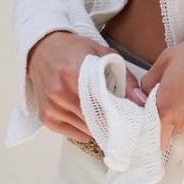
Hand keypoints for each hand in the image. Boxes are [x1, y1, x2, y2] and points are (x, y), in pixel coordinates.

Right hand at [27, 31, 147, 142]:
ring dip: (96, 128)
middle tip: (121, 121)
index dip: (118, 113)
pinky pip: (70, 134)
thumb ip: (125, 77)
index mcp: (74, 73)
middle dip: (109, 122)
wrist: (43, 49)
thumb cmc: (75, 50)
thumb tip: (140, 101)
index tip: (129, 117)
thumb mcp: (103, 54)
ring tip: (104, 118)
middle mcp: (59, 91)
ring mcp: (51, 105)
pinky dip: (82, 130)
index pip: (101, 104)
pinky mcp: (45, 116)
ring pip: (83, 129)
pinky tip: (88, 119)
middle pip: (93, 119)